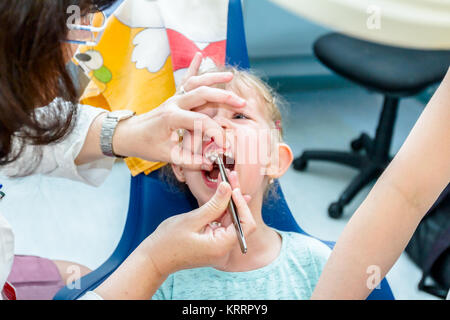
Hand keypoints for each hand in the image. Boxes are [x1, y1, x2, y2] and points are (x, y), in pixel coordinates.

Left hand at [113, 53, 243, 169]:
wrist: (128, 134)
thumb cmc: (145, 144)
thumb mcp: (166, 156)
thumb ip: (189, 161)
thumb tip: (209, 164)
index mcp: (172, 117)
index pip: (201, 121)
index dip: (216, 133)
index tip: (225, 145)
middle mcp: (174, 103)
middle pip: (202, 94)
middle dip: (224, 97)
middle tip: (242, 103)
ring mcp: (174, 98)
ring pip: (196, 83)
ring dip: (213, 78)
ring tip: (230, 76)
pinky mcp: (174, 97)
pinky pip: (185, 80)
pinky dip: (194, 68)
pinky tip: (200, 55)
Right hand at [145, 182, 256, 275]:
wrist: (155, 258)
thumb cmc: (169, 241)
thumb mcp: (192, 219)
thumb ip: (214, 205)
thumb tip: (228, 187)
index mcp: (221, 246)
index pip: (245, 224)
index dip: (242, 205)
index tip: (232, 188)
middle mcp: (224, 248)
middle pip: (240, 220)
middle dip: (236, 198)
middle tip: (231, 176)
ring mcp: (219, 246)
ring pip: (231, 219)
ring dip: (229, 200)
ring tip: (226, 180)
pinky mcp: (213, 242)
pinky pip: (222, 223)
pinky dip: (221, 209)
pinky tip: (221, 193)